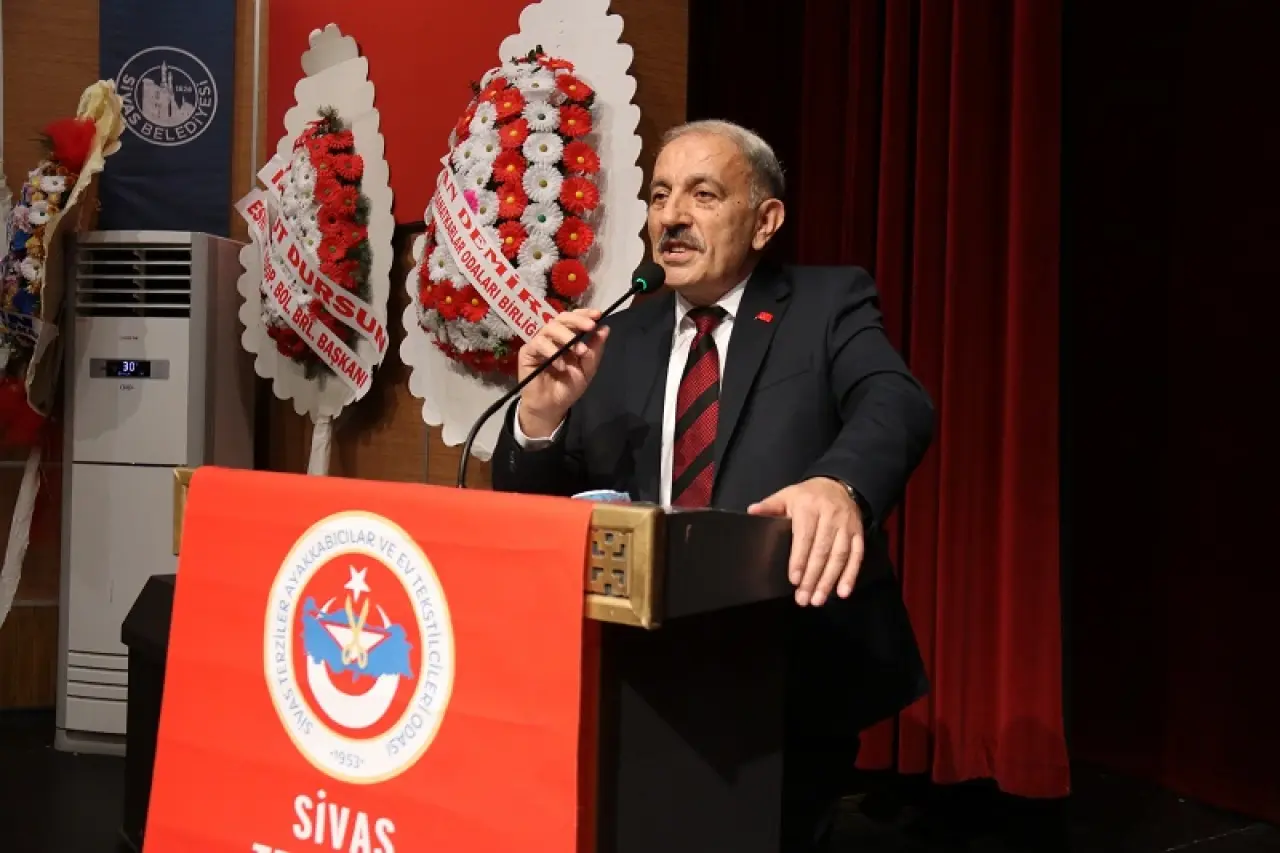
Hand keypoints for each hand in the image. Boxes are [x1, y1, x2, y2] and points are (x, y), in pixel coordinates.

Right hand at [517, 308, 609, 435]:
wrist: (552, 407)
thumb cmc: (568, 387)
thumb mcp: (587, 369)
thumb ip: (595, 350)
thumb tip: (605, 329)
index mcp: (567, 338)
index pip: (573, 319)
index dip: (584, 313)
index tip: (598, 315)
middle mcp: (552, 337)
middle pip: (561, 318)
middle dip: (577, 320)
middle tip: (590, 327)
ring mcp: (539, 343)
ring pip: (549, 327)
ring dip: (566, 336)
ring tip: (578, 351)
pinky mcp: (527, 352)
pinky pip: (538, 343)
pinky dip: (552, 352)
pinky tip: (561, 366)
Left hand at [748, 477, 864, 606]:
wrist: (838, 485)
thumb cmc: (807, 496)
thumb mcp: (787, 495)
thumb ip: (770, 506)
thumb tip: (752, 511)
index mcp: (809, 507)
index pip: (805, 536)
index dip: (800, 559)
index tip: (794, 579)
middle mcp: (830, 516)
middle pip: (822, 550)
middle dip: (813, 577)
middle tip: (803, 599)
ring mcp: (846, 526)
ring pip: (839, 556)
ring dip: (830, 580)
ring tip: (818, 600)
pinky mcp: (858, 534)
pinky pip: (857, 556)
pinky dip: (851, 575)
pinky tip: (842, 592)